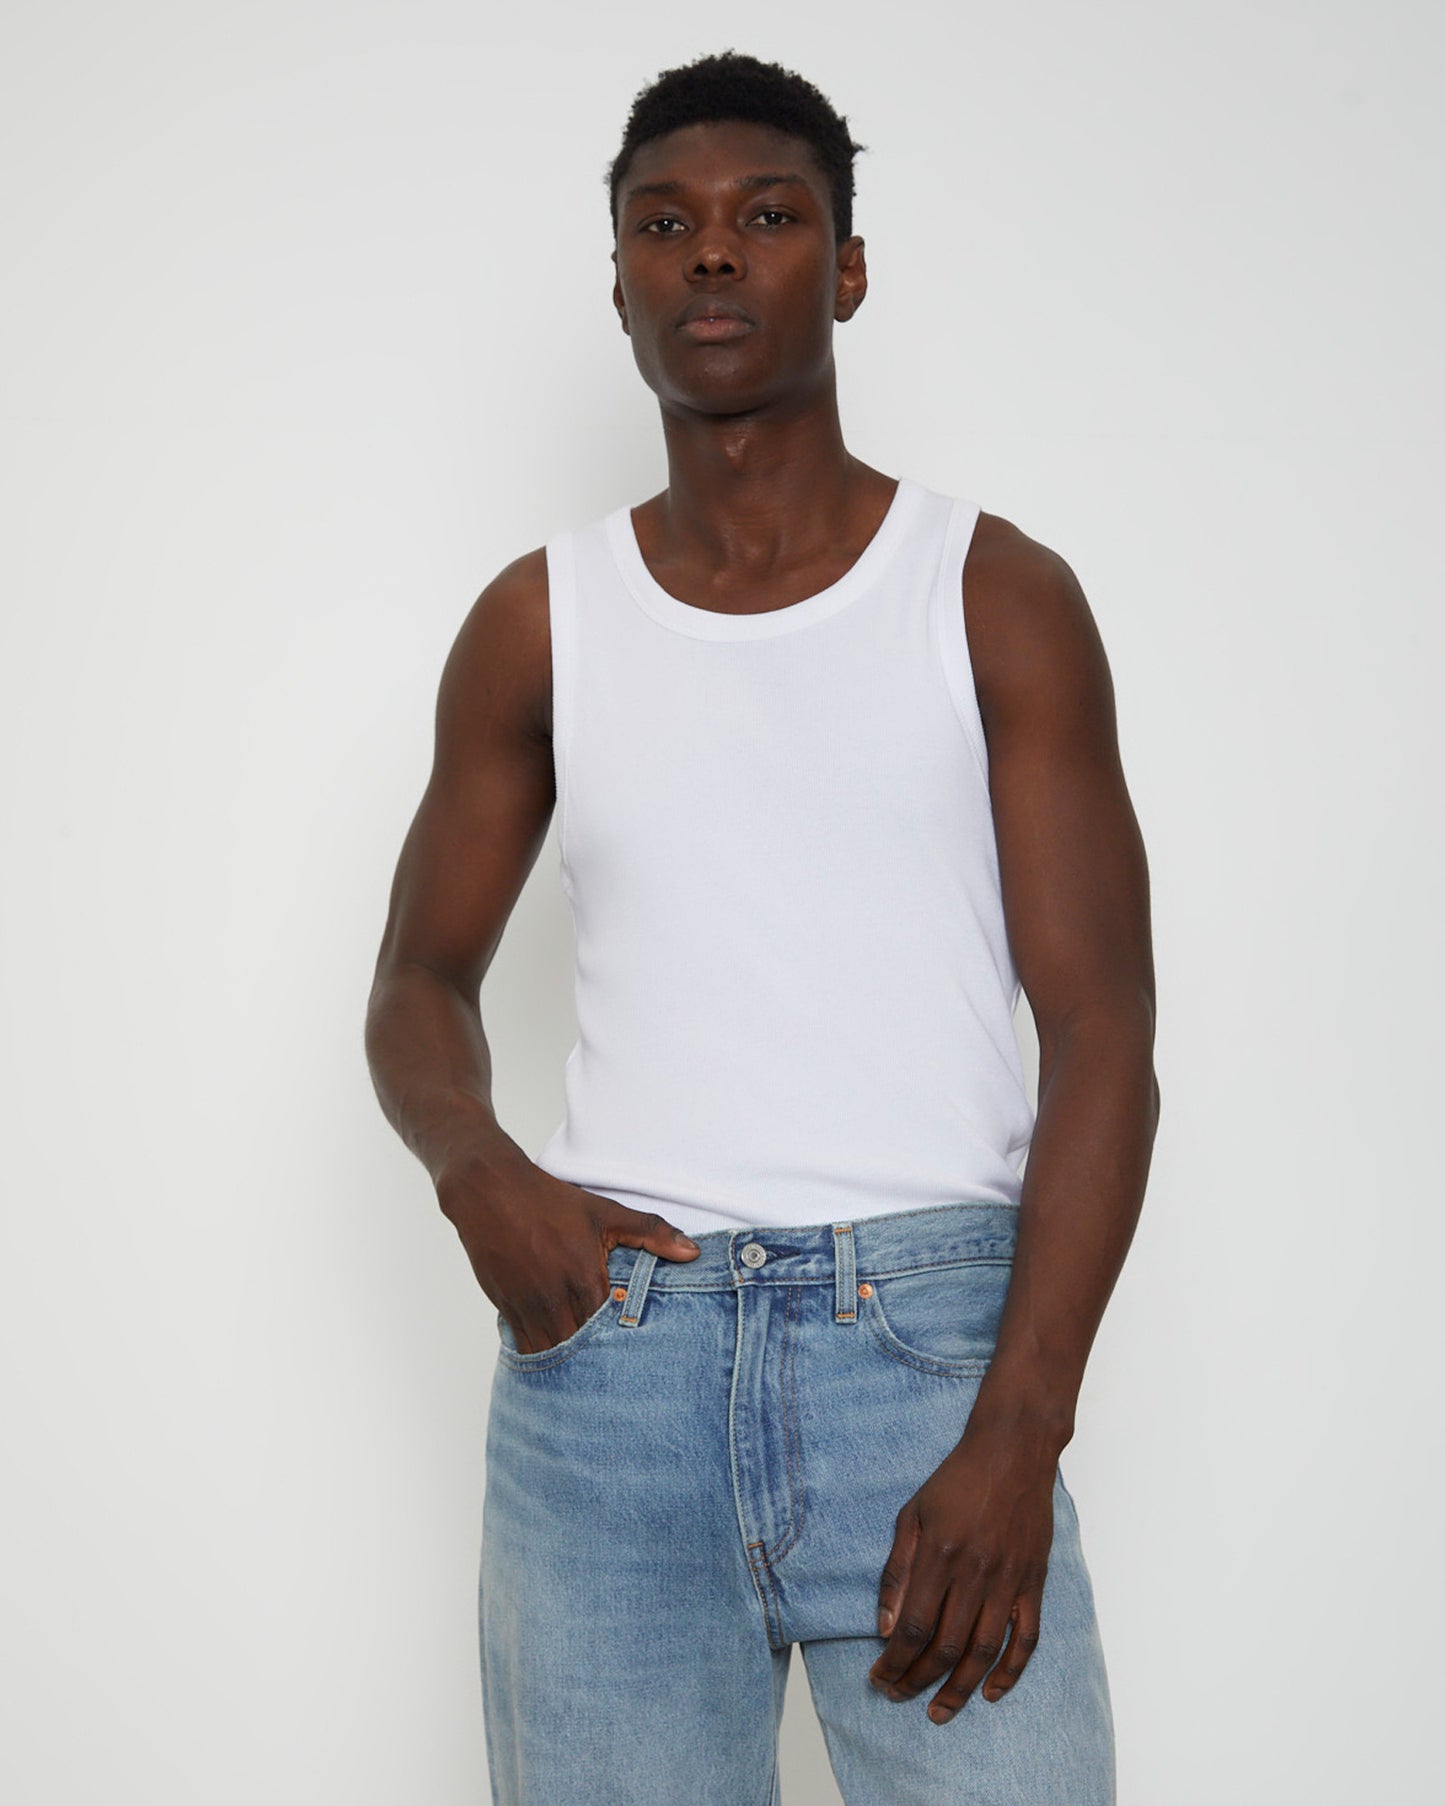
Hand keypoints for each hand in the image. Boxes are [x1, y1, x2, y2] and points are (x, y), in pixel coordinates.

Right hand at [437, 1154, 700, 1354]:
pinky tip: (554, 1353)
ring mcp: (526, 1304)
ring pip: (550, 1351)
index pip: (609, 1329)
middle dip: (595, 1358)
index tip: (633, 1352)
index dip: (621, 1343)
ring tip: (585, 1370)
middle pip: (579, 1347)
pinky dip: (539, 1353)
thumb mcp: (604, 1212)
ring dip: (566, 1362)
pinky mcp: (505, 1306)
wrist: (490, 1191)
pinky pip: (523, 1344)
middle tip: (612, 1369)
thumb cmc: (550, 1201)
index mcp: (583, 1276)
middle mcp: (554, 1296)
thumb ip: (651, 1232)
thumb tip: (693, 1252)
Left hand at [868, 1424, 1055, 1722]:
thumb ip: (897, 1571)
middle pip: (945, 1646)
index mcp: (940, 1555)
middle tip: (899, 1697)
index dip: (894, 1661)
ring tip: (939, 1711)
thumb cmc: (956, 1481)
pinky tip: (991, 1691)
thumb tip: (884, 1627)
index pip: (914, 1627)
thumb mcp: (912, 1514)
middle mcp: (975, 1573)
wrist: (1012, 1453)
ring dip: (959, 1688)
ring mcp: (1008, 1580)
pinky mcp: (1033, 1581)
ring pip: (983, 1651)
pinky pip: (1026, 1638)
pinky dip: (1011, 1671)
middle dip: (918, 1680)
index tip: (878, 1679)